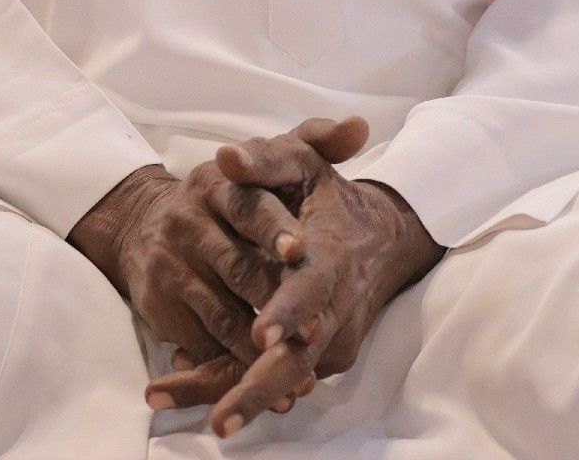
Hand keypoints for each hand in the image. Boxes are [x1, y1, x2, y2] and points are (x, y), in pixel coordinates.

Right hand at [67, 153, 308, 376]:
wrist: (147, 227)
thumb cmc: (230, 194)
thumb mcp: (266, 159)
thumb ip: (316, 140)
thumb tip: (361, 126)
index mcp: (215, 183)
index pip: (248, 205)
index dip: (274, 229)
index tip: (299, 250)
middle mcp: (187, 222)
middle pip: (236, 266)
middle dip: (276, 300)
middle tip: (317, 328)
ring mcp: (171, 267)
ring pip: (222, 312)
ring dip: (261, 345)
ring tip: (301, 367)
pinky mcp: (160, 306)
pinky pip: (202, 341)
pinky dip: (234, 365)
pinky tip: (265, 382)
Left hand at [145, 115, 445, 439]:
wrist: (383, 236)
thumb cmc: (329, 194)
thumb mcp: (302, 160)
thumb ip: (265, 158)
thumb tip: (224, 157)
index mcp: (330, 257)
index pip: (311, 288)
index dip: (287, 311)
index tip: (259, 334)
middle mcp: (335, 309)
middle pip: (299, 359)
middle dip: (258, 390)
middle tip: (218, 421)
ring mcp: (332, 341)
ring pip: (287, 381)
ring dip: (244, 400)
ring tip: (196, 418)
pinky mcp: (323, 358)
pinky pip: (284, 381)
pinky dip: (244, 389)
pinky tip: (198, 395)